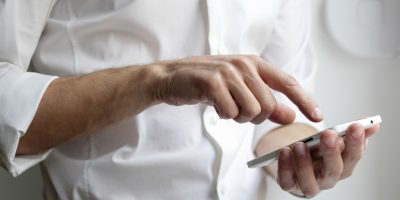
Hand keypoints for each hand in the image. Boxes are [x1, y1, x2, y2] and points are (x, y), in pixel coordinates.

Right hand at [148, 55, 322, 123]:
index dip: (305, 100)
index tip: (318, 116)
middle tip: (237, 110)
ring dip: (238, 117)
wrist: (173, 78)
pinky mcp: (213, 83)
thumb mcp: (240, 90)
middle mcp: (244, 65)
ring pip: (251, 111)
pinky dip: (223, 115)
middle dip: (254, 117)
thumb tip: (290, 116)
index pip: (288, 83)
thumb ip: (266, 102)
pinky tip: (214, 104)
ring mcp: (229, 72)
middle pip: (268, 105)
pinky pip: (230, 112)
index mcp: (254, 63)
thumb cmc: (208, 83)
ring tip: (225, 105)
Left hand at [271, 123, 378, 196]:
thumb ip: (350, 132)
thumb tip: (373, 124)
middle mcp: (327, 178)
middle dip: (332, 152)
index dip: (356, 143)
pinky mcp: (289, 184)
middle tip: (328, 134)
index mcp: (342, 166)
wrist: (296, 162)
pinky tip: (284, 151)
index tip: (356, 126)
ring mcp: (308, 184)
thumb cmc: (317, 152)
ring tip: (300, 145)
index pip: (353, 156)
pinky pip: (287, 181)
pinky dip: (285, 167)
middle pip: (334, 170)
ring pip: (310, 182)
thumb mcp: (333, 140)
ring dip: (305, 163)